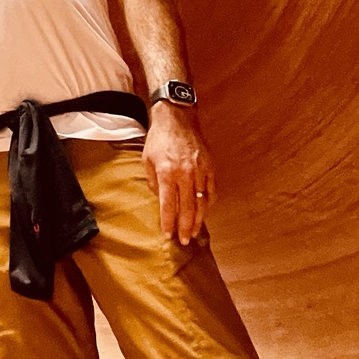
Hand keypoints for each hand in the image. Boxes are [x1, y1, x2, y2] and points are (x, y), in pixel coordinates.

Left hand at [143, 103, 214, 243]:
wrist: (177, 118)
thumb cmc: (159, 139)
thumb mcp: (147, 160)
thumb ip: (153, 183)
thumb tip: (161, 201)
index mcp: (167, 173)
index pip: (168, 206)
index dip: (168, 223)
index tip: (168, 235)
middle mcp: (185, 174)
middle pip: (187, 208)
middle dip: (185, 228)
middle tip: (184, 241)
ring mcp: (200, 170)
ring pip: (202, 202)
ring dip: (198, 220)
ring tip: (194, 232)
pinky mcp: (209, 166)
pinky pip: (211, 190)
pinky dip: (208, 203)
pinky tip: (204, 212)